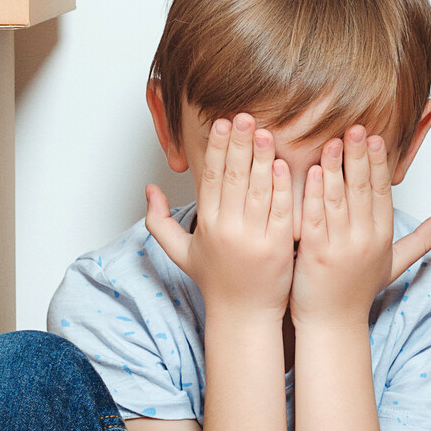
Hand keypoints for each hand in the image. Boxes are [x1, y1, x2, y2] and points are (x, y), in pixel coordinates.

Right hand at [145, 115, 295, 318]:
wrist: (243, 316)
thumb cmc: (215, 281)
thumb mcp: (180, 252)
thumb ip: (159, 221)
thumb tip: (149, 189)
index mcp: (207, 226)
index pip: (210, 178)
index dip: (215, 148)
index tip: (221, 123)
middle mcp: (228, 230)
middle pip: (233, 177)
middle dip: (238, 143)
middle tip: (244, 115)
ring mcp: (255, 238)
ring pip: (257, 189)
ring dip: (260, 157)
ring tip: (263, 130)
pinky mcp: (279, 246)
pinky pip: (281, 209)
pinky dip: (282, 185)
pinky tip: (282, 163)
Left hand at [291, 125, 430, 332]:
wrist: (332, 325)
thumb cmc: (358, 292)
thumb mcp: (395, 264)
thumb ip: (421, 239)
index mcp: (383, 237)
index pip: (384, 192)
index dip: (380, 163)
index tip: (376, 137)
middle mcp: (365, 240)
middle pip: (364, 189)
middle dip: (360, 156)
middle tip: (356, 127)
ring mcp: (340, 247)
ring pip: (339, 198)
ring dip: (335, 167)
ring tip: (332, 140)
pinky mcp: (314, 254)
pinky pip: (314, 217)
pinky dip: (312, 192)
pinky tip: (310, 171)